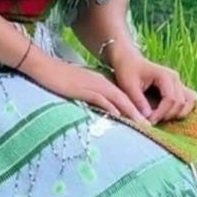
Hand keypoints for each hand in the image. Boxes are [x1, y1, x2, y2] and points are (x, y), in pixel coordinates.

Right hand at [24, 55, 149, 124]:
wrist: (46, 68)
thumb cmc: (62, 81)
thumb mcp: (81, 90)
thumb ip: (94, 99)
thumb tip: (106, 113)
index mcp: (102, 83)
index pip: (122, 98)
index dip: (135, 110)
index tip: (145, 123)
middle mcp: (101, 83)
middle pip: (124, 99)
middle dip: (138, 113)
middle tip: (150, 127)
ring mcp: (93, 85)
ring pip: (117, 99)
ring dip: (130, 112)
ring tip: (142, 125)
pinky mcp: (83, 89)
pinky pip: (100, 98)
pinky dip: (110, 107)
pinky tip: (118, 115)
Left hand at [111, 54, 196, 124]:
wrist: (128, 59)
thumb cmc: (127, 70)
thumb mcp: (128, 86)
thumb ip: (139, 102)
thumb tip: (148, 120)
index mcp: (164, 75)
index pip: (171, 99)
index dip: (161, 113)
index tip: (149, 120)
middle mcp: (175, 78)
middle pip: (181, 103)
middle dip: (167, 115)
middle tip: (152, 120)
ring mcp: (178, 82)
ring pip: (190, 102)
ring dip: (178, 113)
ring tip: (161, 116)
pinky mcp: (179, 87)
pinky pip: (190, 100)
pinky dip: (184, 109)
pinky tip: (169, 113)